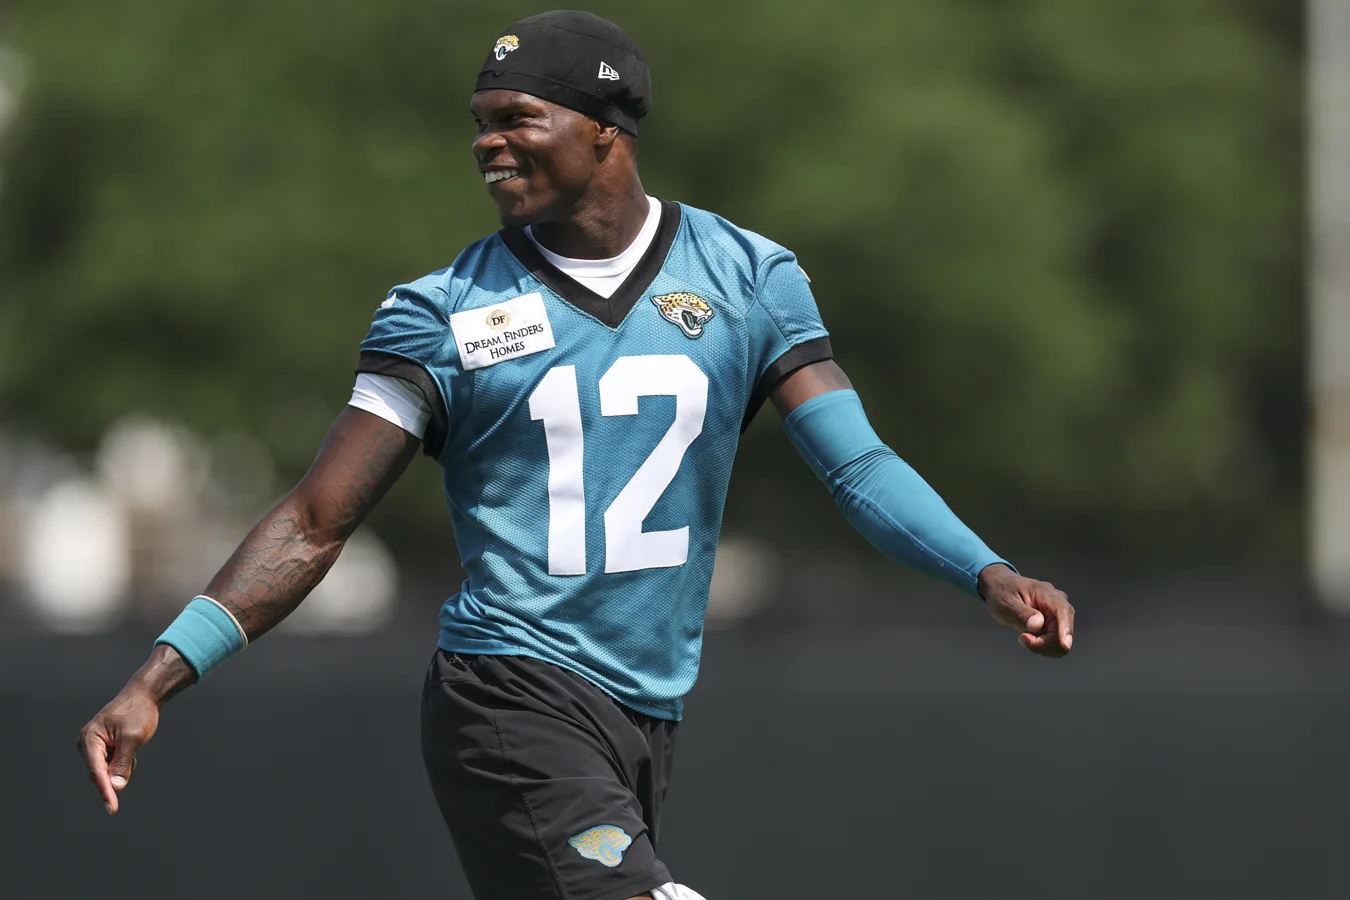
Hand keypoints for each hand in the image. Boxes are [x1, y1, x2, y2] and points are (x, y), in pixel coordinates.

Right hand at [75, 644, 193, 814]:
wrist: (143, 695)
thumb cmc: (137, 713)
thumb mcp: (133, 738)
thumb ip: (123, 763)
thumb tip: (116, 787)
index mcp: (89, 740)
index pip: (96, 772)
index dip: (105, 791)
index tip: (112, 809)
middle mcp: (86, 744)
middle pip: (101, 773)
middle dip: (119, 770)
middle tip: (132, 747)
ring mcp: (93, 746)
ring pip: (108, 770)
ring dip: (123, 764)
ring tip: (131, 742)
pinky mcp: (101, 748)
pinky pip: (112, 764)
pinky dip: (124, 760)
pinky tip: (130, 745)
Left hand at [978, 564, 1074, 657]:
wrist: (1000, 589)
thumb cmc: (1002, 592)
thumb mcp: (1005, 602)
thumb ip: (1021, 613)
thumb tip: (1038, 625)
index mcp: (1046, 593)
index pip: (1063, 611)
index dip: (1066, 629)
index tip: (1065, 645)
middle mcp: (1057, 604)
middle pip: (1062, 632)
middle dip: (1044, 643)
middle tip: (1022, 639)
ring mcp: (1057, 616)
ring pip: (1060, 642)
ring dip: (1042, 646)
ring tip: (1023, 637)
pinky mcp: (1053, 626)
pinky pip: (1054, 644)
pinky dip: (1041, 646)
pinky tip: (1028, 638)